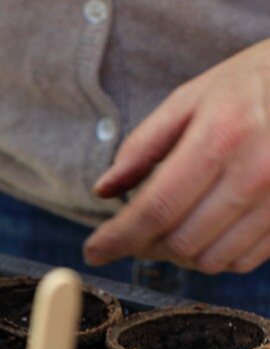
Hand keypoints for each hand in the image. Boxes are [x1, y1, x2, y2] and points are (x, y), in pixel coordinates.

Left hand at [84, 40, 269, 274]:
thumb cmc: (249, 85)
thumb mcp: (189, 98)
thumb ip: (142, 146)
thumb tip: (103, 190)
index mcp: (221, 136)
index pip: (157, 208)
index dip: (119, 237)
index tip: (94, 251)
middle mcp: (255, 172)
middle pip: (181, 241)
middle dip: (145, 246)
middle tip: (132, 234)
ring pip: (210, 260)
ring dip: (179, 255)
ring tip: (169, 229)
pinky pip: (242, 262)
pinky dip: (214, 257)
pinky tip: (205, 232)